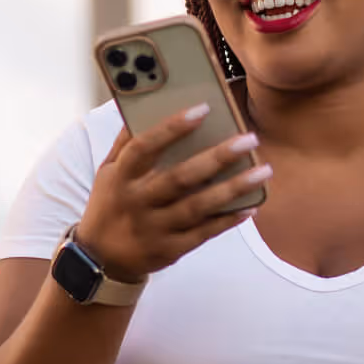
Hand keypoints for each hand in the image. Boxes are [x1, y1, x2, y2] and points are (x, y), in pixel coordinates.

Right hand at [74, 104, 271, 283]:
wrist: (101, 259)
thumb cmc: (110, 205)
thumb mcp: (107, 172)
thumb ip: (126, 142)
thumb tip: (140, 104)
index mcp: (121, 178)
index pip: (145, 147)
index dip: (172, 128)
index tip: (203, 109)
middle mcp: (137, 202)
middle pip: (180, 178)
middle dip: (217, 157)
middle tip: (249, 139)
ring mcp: (155, 228)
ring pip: (198, 207)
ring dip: (233, 188)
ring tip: (263, 170)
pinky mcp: (170, 249)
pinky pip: (204, 233)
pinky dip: (228, 220)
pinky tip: (251, 206)